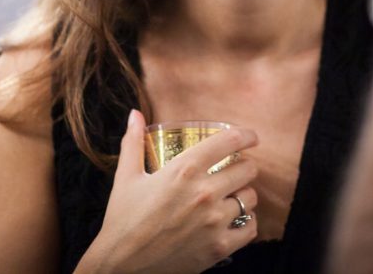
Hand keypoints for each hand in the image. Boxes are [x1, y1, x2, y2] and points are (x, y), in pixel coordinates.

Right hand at [80, 110, 259, 273]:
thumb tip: (134, 114)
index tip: (251, 137)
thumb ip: (133, 142)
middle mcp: (204, 193)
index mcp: (184, 170)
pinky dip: (247, 222)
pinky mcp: (219, 247)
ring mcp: (214, 221)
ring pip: (250, 198)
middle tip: (237, 170)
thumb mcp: (125, 177)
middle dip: (244, 167)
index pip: (230, 141)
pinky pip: (251, 227)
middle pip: (247, 169)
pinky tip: (236, 220)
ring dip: (244, 195)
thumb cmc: (122, 220)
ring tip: (233, 196)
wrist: (121, 266)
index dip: (246, 135)